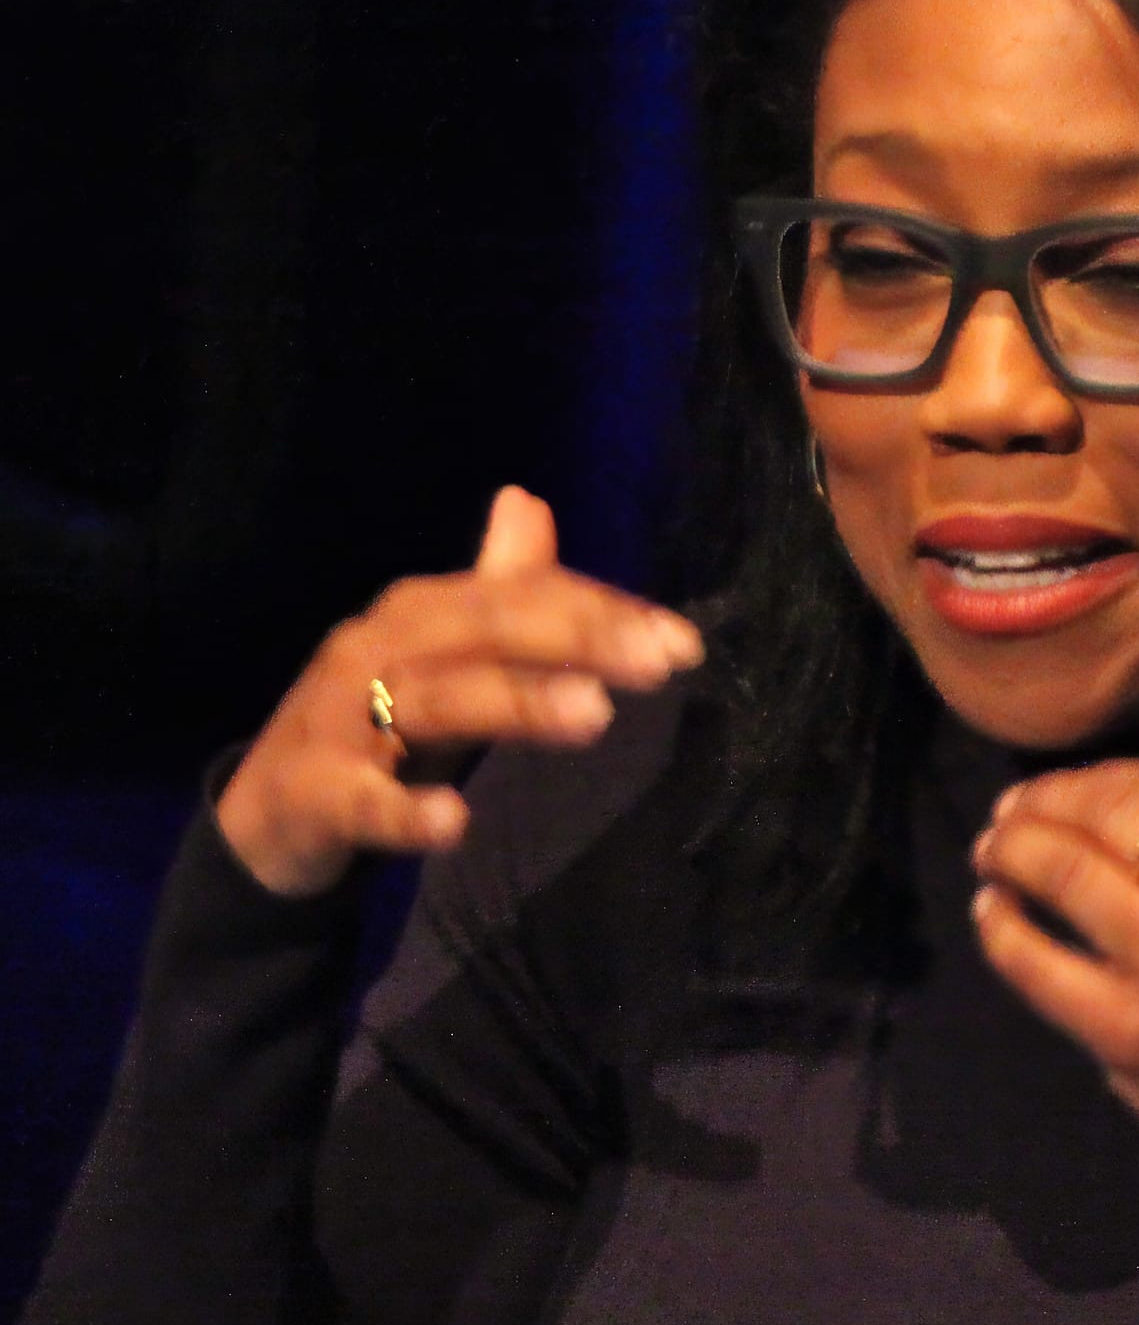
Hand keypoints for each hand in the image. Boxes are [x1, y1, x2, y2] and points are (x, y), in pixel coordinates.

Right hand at [214, 485, 703, 896]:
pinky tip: (454, 824)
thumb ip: (498, 588)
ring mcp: (341, 717)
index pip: (520, 596)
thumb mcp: (444, 651)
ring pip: (435, 701)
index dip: (600, 611)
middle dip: (577, 640)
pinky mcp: (314, 791)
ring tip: (594, 715)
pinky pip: (361, 800)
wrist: (270, 808)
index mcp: (422, 612)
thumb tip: (527, 501)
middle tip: (658, 663)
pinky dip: (404, 811)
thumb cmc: (378, 719)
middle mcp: (380, 647)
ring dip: (516, 704)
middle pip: (485, 630)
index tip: (682, 641)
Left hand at [969, 754, 1138, 1151]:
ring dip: (1010, 850)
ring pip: (1065, 872)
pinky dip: (997, 924)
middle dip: (1043, 801)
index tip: (1064, 787)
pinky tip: (990, 910)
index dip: (1097, 775)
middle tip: (1010, 811)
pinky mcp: (1127, 1029)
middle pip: (1109, 817)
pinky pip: (1034, 959)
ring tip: (992, 851)